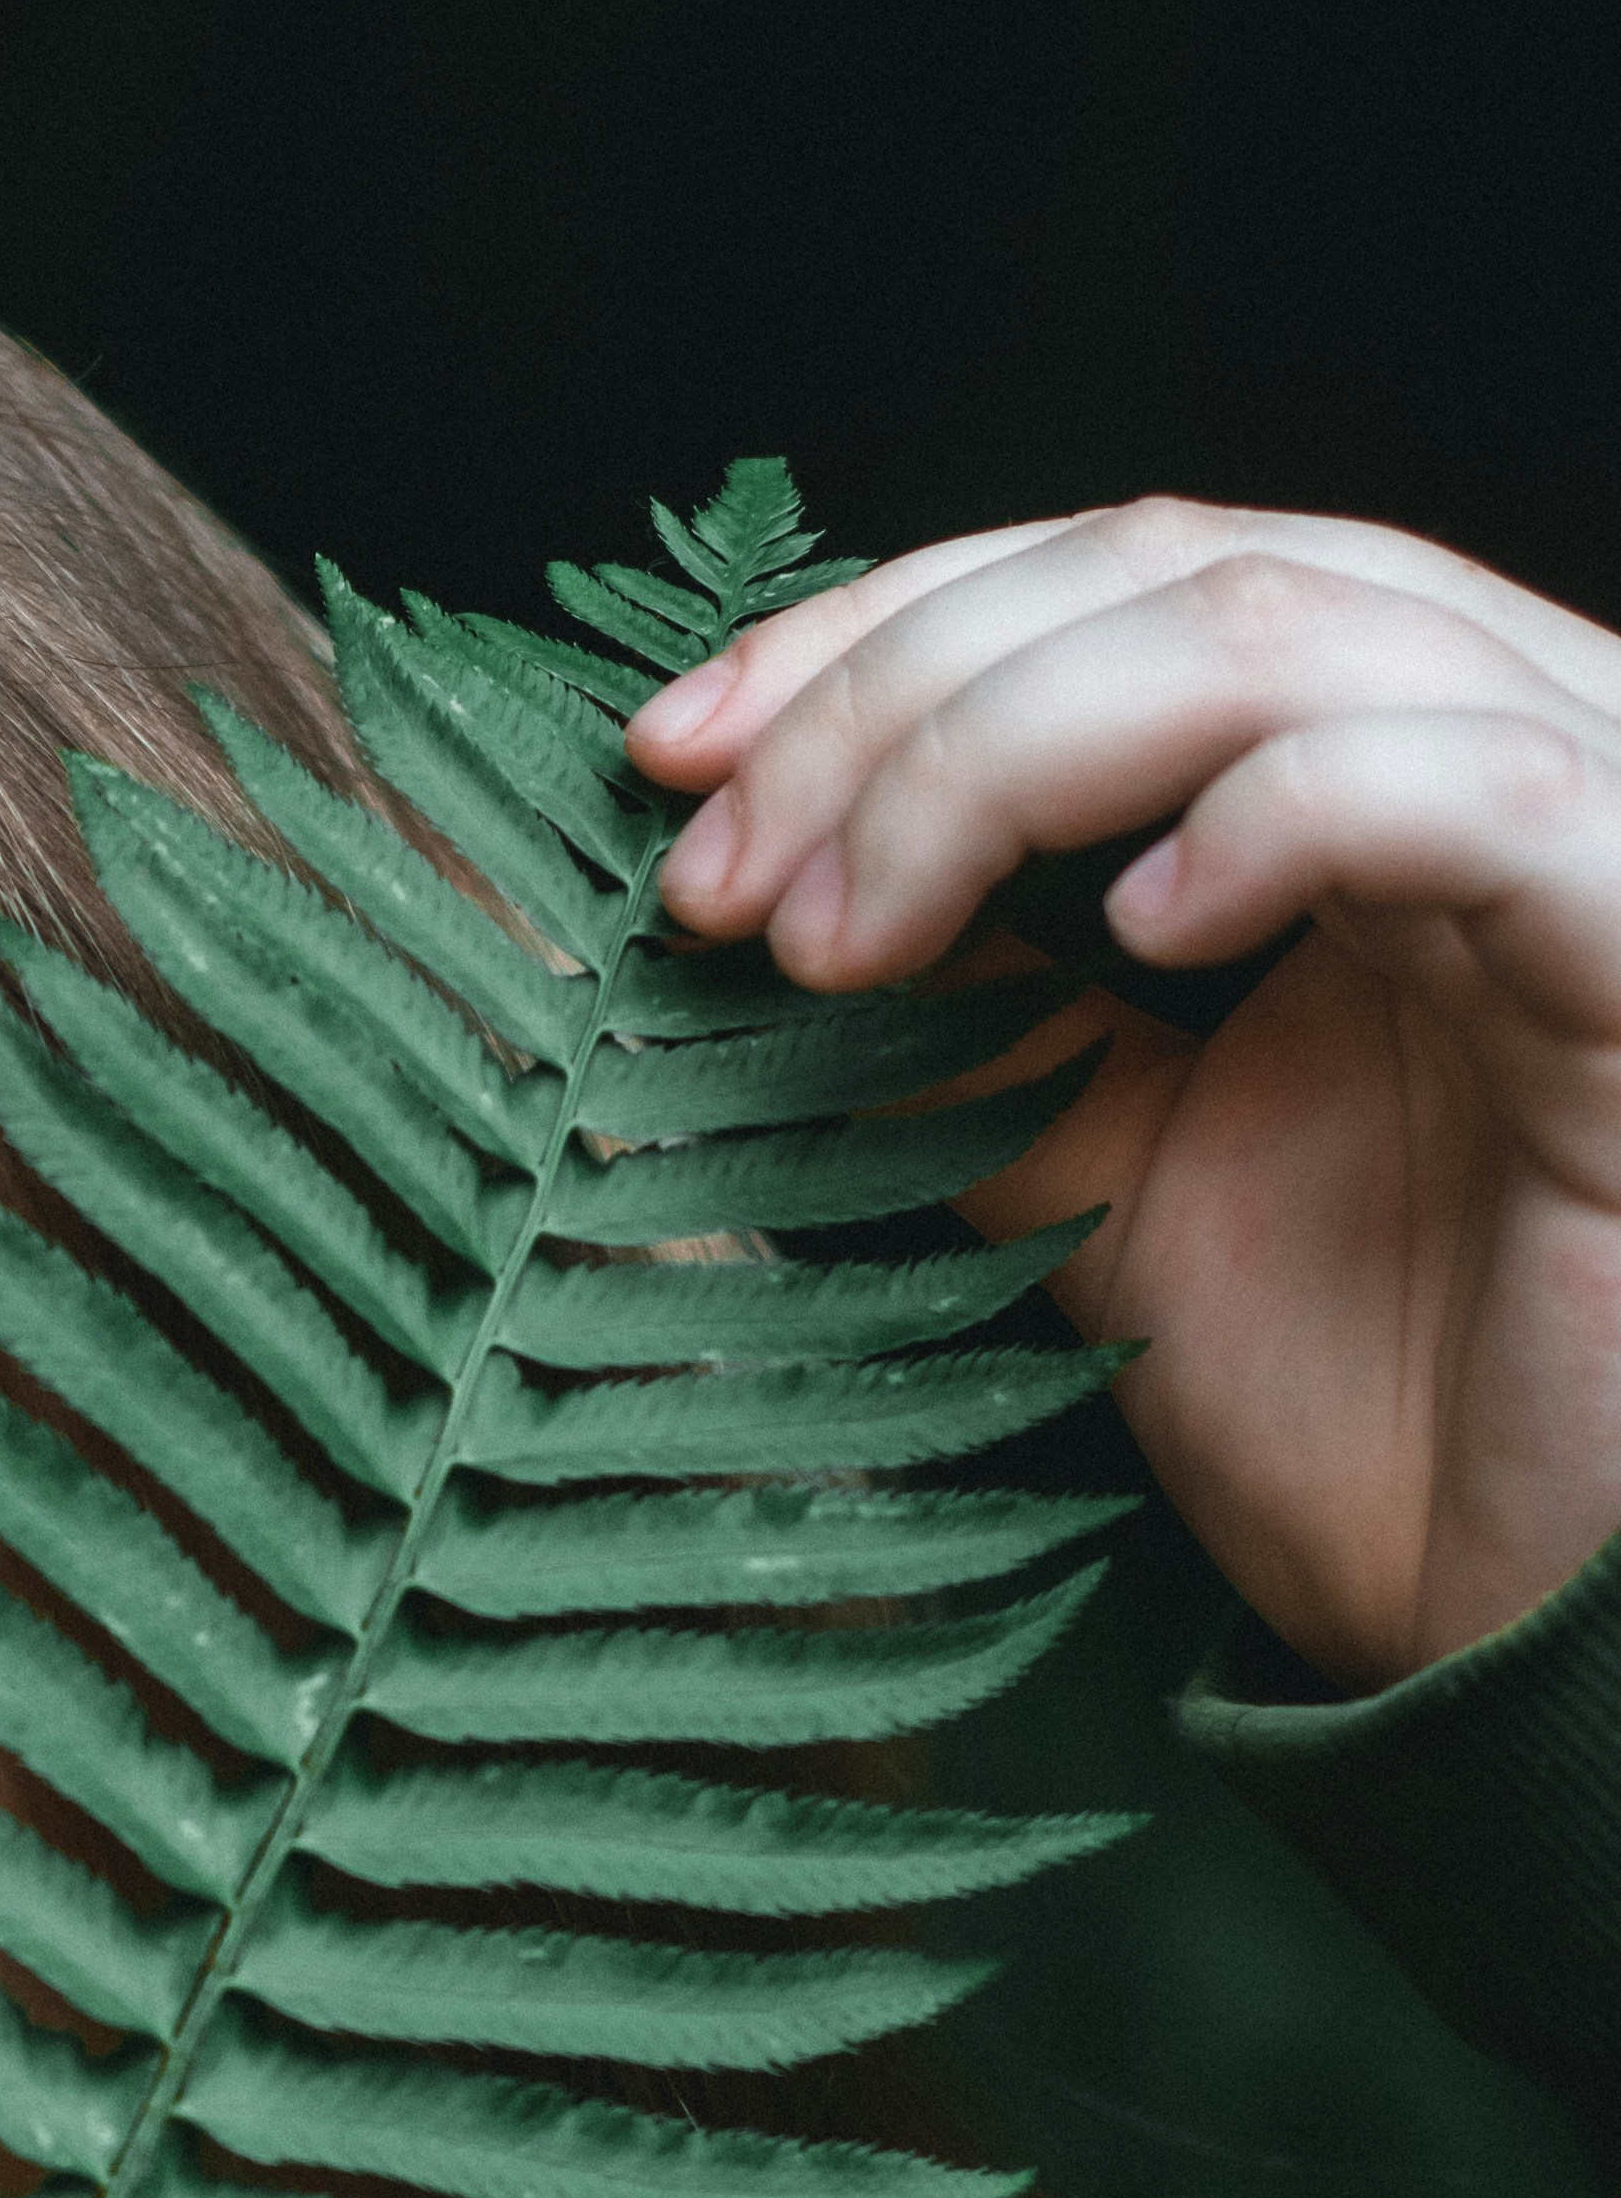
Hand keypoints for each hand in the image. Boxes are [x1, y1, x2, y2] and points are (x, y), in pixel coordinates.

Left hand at [627, 500, 1620, 1682]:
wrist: (1522, 1630)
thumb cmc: (1366, 1419)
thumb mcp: (1097, 1181)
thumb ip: (974, 1023)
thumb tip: (766, 889)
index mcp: (1378, 779)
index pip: (1114, 585)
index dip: (879, 636)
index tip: (670, 764)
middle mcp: (1502, 753)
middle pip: (1180, 568)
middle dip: (900, 697)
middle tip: (718, 872)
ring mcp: (1599, 832)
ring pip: (1294, 634)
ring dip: (1008, 751)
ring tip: (848, 927)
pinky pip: (1480, 790)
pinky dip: (1279, 815)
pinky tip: (1141, 924)